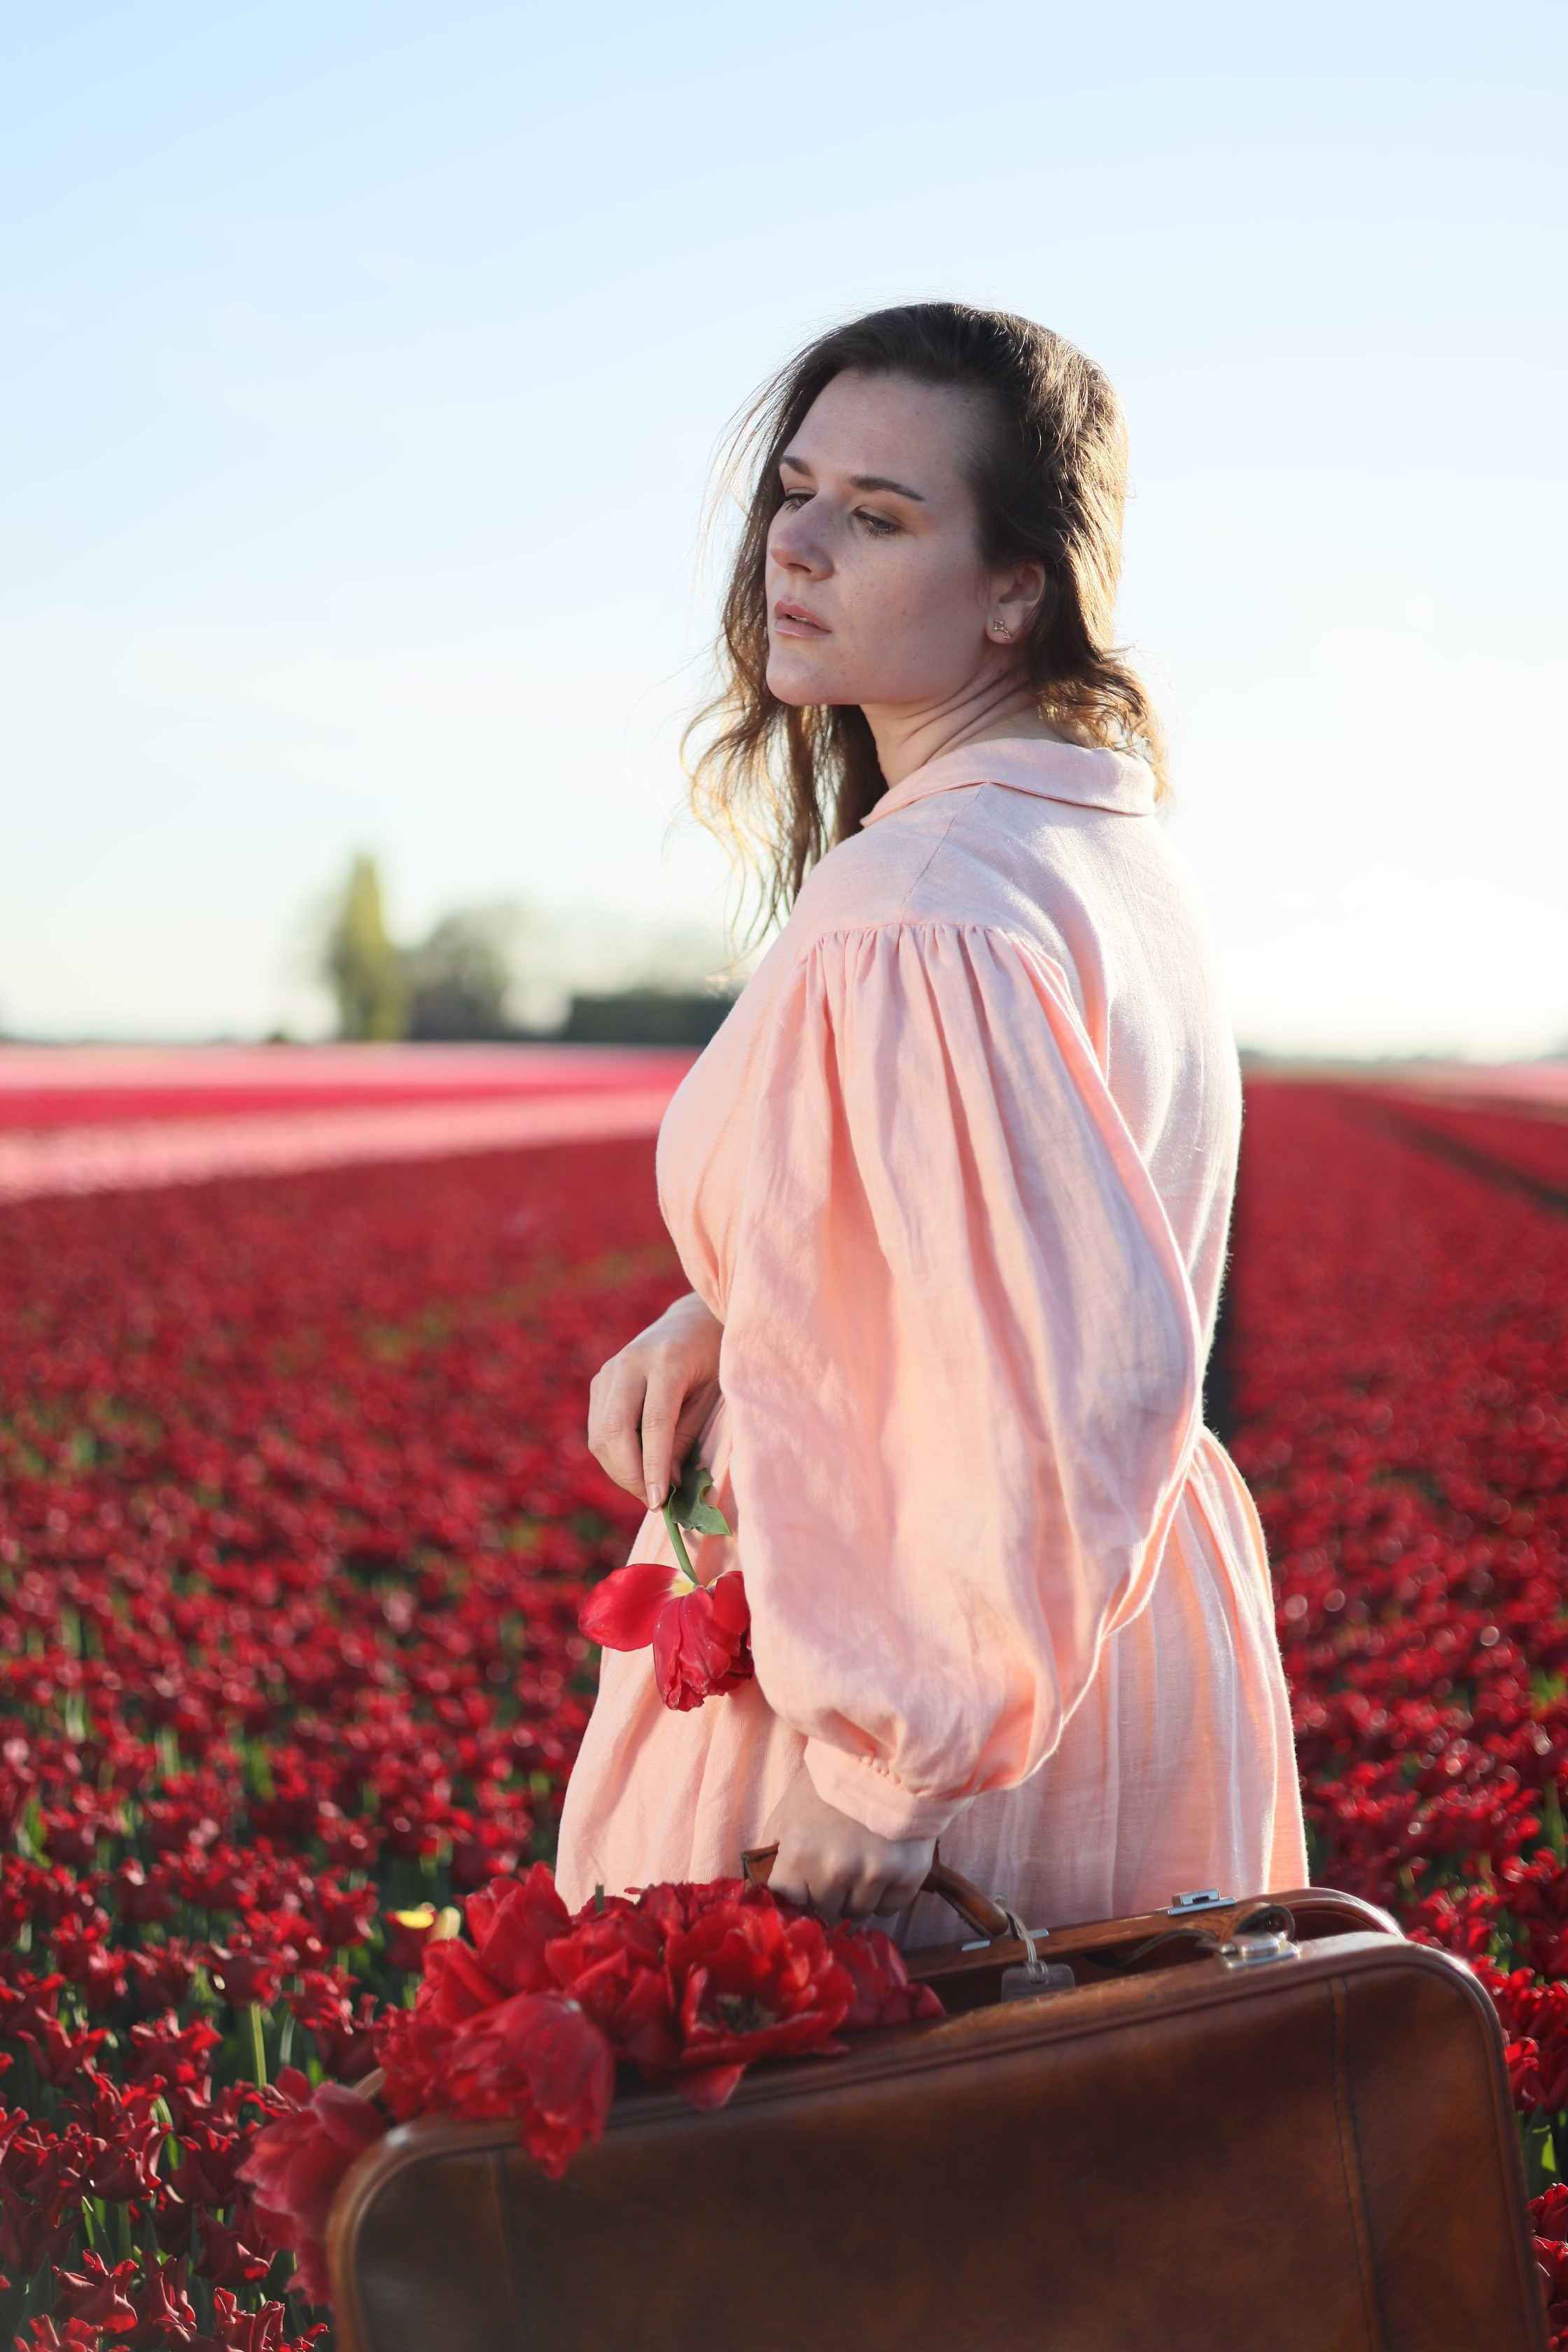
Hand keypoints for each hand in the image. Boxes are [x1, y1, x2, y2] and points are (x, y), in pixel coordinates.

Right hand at [587, 1291, 723, 1510]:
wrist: (692, 1322)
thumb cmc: (713, 1361)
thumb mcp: (712, 1396)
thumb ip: (687, 1437)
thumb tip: (668, 1485)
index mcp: (666, 1361)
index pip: (654, 1423)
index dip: (653, 1467)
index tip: (660, 1503)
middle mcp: (630, 1363)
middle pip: (615, 1430)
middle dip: (630, 1475)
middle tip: (654, 1501)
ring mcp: (609, 1371)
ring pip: (600, 1435)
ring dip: (620, 1471)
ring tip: (649, 1487)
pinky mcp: (600, 1381)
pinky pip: (598, 1429)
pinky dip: (615, 1456)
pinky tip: (637, 1466)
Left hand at [761, 1766, 935, 1924]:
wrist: (883, 1755)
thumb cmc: (827, 1785)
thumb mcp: (785, 1813)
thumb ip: (769, 1855)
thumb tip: (762, 1891)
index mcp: (799, 1854)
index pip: (789, 1905)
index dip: (796, 1894)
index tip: (803, 1884)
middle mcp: (836, 1869)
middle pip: (825, 1911)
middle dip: (827, 1894)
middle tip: (836, 1862)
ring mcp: (874, 1873)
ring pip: (858, 1912)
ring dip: (856, 1894)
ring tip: (860, 1858)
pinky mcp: (908, 1874)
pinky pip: (889, 1908)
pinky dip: (885, 1894)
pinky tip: (883, 1864)